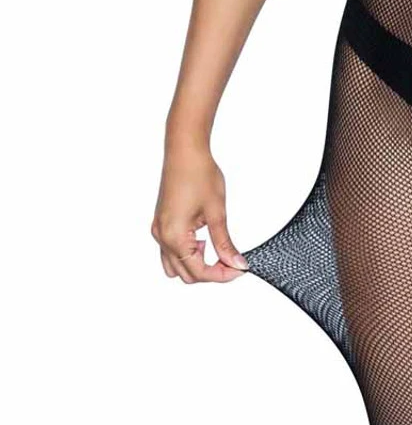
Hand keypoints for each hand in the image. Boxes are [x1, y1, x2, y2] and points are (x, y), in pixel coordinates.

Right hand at [152, 142, 247, 282]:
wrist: (185, 149)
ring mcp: (159, 230)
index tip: (239, 269)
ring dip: (197, 265)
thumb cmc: (198, 173)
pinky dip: (188, 254)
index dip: (222, 275)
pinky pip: (171, 251)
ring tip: (217, 251)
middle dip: (211, 272)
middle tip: (232, 261)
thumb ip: (225, 244)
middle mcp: (162, 236)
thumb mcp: (217, 213)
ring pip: (176, 266)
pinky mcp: (161, 223)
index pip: (199, 272)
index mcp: (174, 236)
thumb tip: (236, 264)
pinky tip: (203, 241)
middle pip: (187, 274)